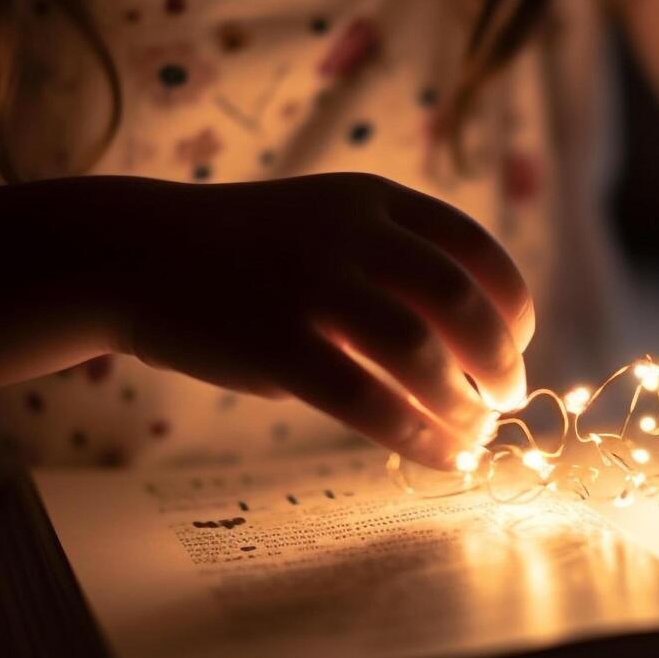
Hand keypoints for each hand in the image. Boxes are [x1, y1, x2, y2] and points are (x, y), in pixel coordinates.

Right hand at [105, 174, 532, 469]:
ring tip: (473, 435)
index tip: (518, 343)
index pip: (474, 249)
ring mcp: (311, 287)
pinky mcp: (276, 344)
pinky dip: (418, 437)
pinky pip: (368, 403)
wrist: (139, 254)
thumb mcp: (327, 226)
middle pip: (459, 301)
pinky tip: (440, 457)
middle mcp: (350, 235)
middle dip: (498, 359)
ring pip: (420, 355)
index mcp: (373, 200)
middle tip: (507, 397)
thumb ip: (393, 265)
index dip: (511, 304)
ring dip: (462, 406)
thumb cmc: (249, 253)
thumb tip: (475, 347)